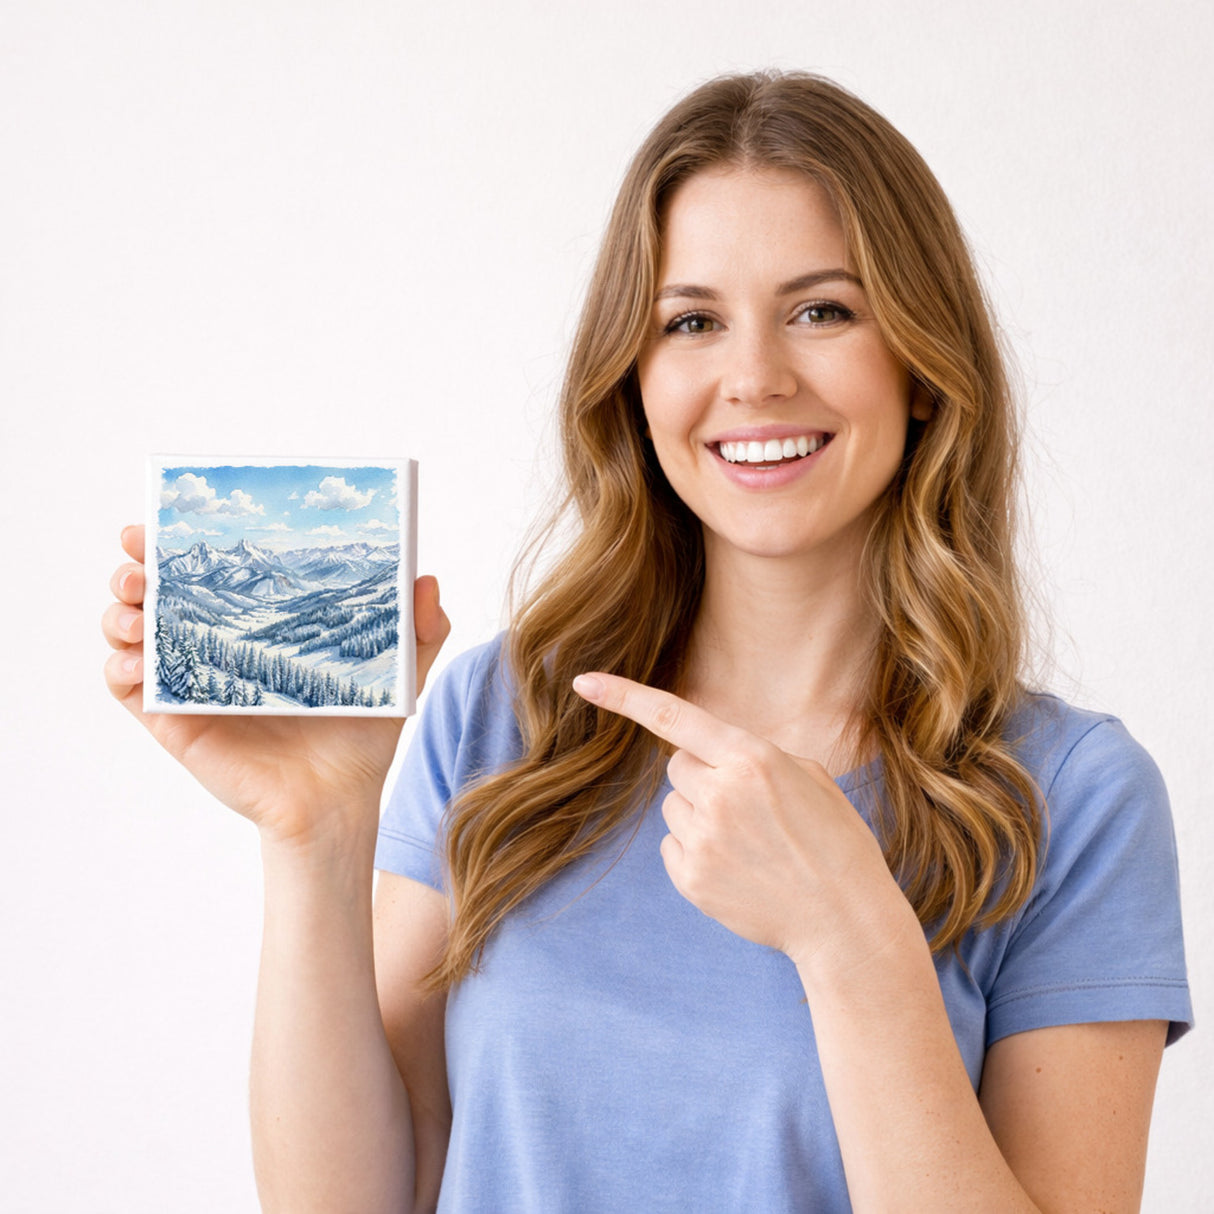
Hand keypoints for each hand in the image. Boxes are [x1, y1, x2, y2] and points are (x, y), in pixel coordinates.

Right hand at [102, 525, 449, 846]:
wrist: (340, 800)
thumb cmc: (362, 736)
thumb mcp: (398, 673)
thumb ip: (420, 628)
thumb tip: (426, 579)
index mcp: (257, 628)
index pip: (210, 573)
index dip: (179, 545)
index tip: (162, 520)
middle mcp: (216, 649)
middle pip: (156, 596)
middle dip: (136, 570)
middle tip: (139, 562)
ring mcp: (191, 684)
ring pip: (131, 637)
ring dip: (119, 615)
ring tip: (136, 611)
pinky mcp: (176, 724)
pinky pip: (131, 692)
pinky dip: (119, 670)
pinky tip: (134, 663)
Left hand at [572, 671, 902, 968]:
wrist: (844, 919)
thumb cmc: (834, 841)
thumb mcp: (808, 777)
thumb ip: (752, 756)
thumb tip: (710, 756)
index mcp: (752, 758)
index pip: (675, 717)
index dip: (624, 697)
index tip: (583, 681)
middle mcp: (720, 793)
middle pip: (678, 767)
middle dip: (703, 777)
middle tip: (748, 807)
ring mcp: (702, 839)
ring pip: (674, 807)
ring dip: (700, 815)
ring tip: (750, 843)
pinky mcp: (691, 878)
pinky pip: (672, 846)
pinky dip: (695, 852)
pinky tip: (737, 868)